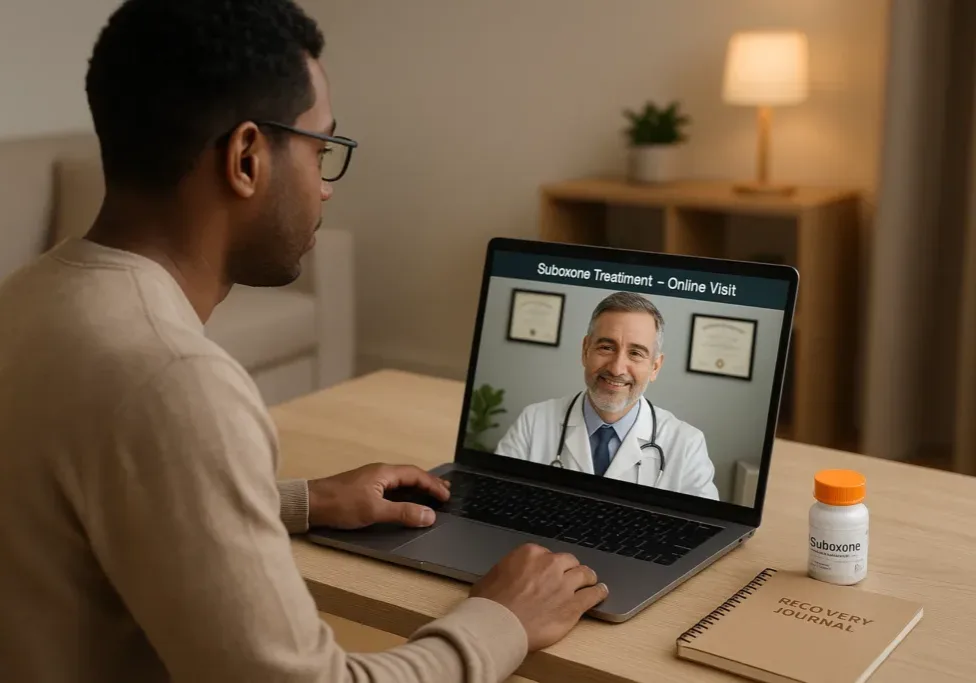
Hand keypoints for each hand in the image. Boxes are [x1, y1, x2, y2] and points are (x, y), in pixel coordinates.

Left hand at [307, 463, 450, 529]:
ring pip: (401, 481)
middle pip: (411, 475)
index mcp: (385, 472)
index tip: (447, 496)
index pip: (417, 475)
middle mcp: (380, 472)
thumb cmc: (340, 504)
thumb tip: (429, 515)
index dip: (434, 485)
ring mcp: (371, 479)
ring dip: (417, 488)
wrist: (310, 504)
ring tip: (431, 496)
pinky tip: (405, 500)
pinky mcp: (364, 489)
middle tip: (445, 492)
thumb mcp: (375, 511)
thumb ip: (403, 513)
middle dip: (429, 483)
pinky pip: (392, 487)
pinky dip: (405, 493)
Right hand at [470, 543, 607, 650]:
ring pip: (584, 574)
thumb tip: (508, 577)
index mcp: (529, 554)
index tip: (549, 572)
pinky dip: (598, 593)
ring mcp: (564, 585)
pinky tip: (601, 592)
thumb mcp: (492, 576)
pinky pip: (593, 595)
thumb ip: (508, 571)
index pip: (547, 554)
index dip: (549, 565)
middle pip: (568, 561)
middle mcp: (550, 565)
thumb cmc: (489, 605)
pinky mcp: (573, 606)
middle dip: (570, 568)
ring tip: (592, 581)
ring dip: (588, 577)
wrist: (498, 625)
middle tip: (570, 575)